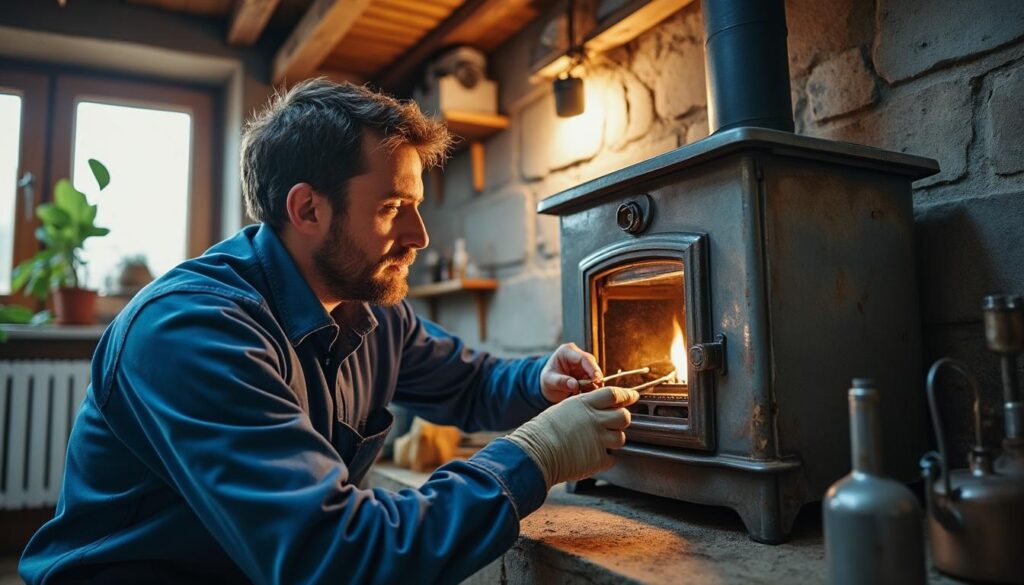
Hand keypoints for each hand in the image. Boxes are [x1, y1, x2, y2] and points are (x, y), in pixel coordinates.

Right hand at [504, 386, 638, 488]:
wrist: (536, 453)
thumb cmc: (542, 431)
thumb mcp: (563, 409)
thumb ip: (583, 407)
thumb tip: (596, 408)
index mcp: (585, 404)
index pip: (614, 394)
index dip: (625, 395)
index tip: (631, 397)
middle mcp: (596, 420)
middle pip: (623, 416)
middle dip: (622, 419)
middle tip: (617, 422)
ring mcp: (599, 440)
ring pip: (621, 438)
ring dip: (614, 440)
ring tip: (600, 442)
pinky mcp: (598, 459)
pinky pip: (611, 459)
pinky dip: (605, 459)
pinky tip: (593, 456)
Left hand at [540, 342, 603, 402]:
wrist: (548, 384)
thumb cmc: (547, 379)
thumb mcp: (549, 381)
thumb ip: (560, 381)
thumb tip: (575, 385)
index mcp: (566, 351)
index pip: (583, 358)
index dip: (592, 368)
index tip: (596, 379)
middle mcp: (577, 355)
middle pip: (592, 364)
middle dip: (596, 377)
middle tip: (597, 388)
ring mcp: (583, 364)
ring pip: (595, 372)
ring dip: (595, 383)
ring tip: (589, 393)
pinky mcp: (586, 372)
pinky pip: (593, 379)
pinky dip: (593, 387)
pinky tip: (589, 393)